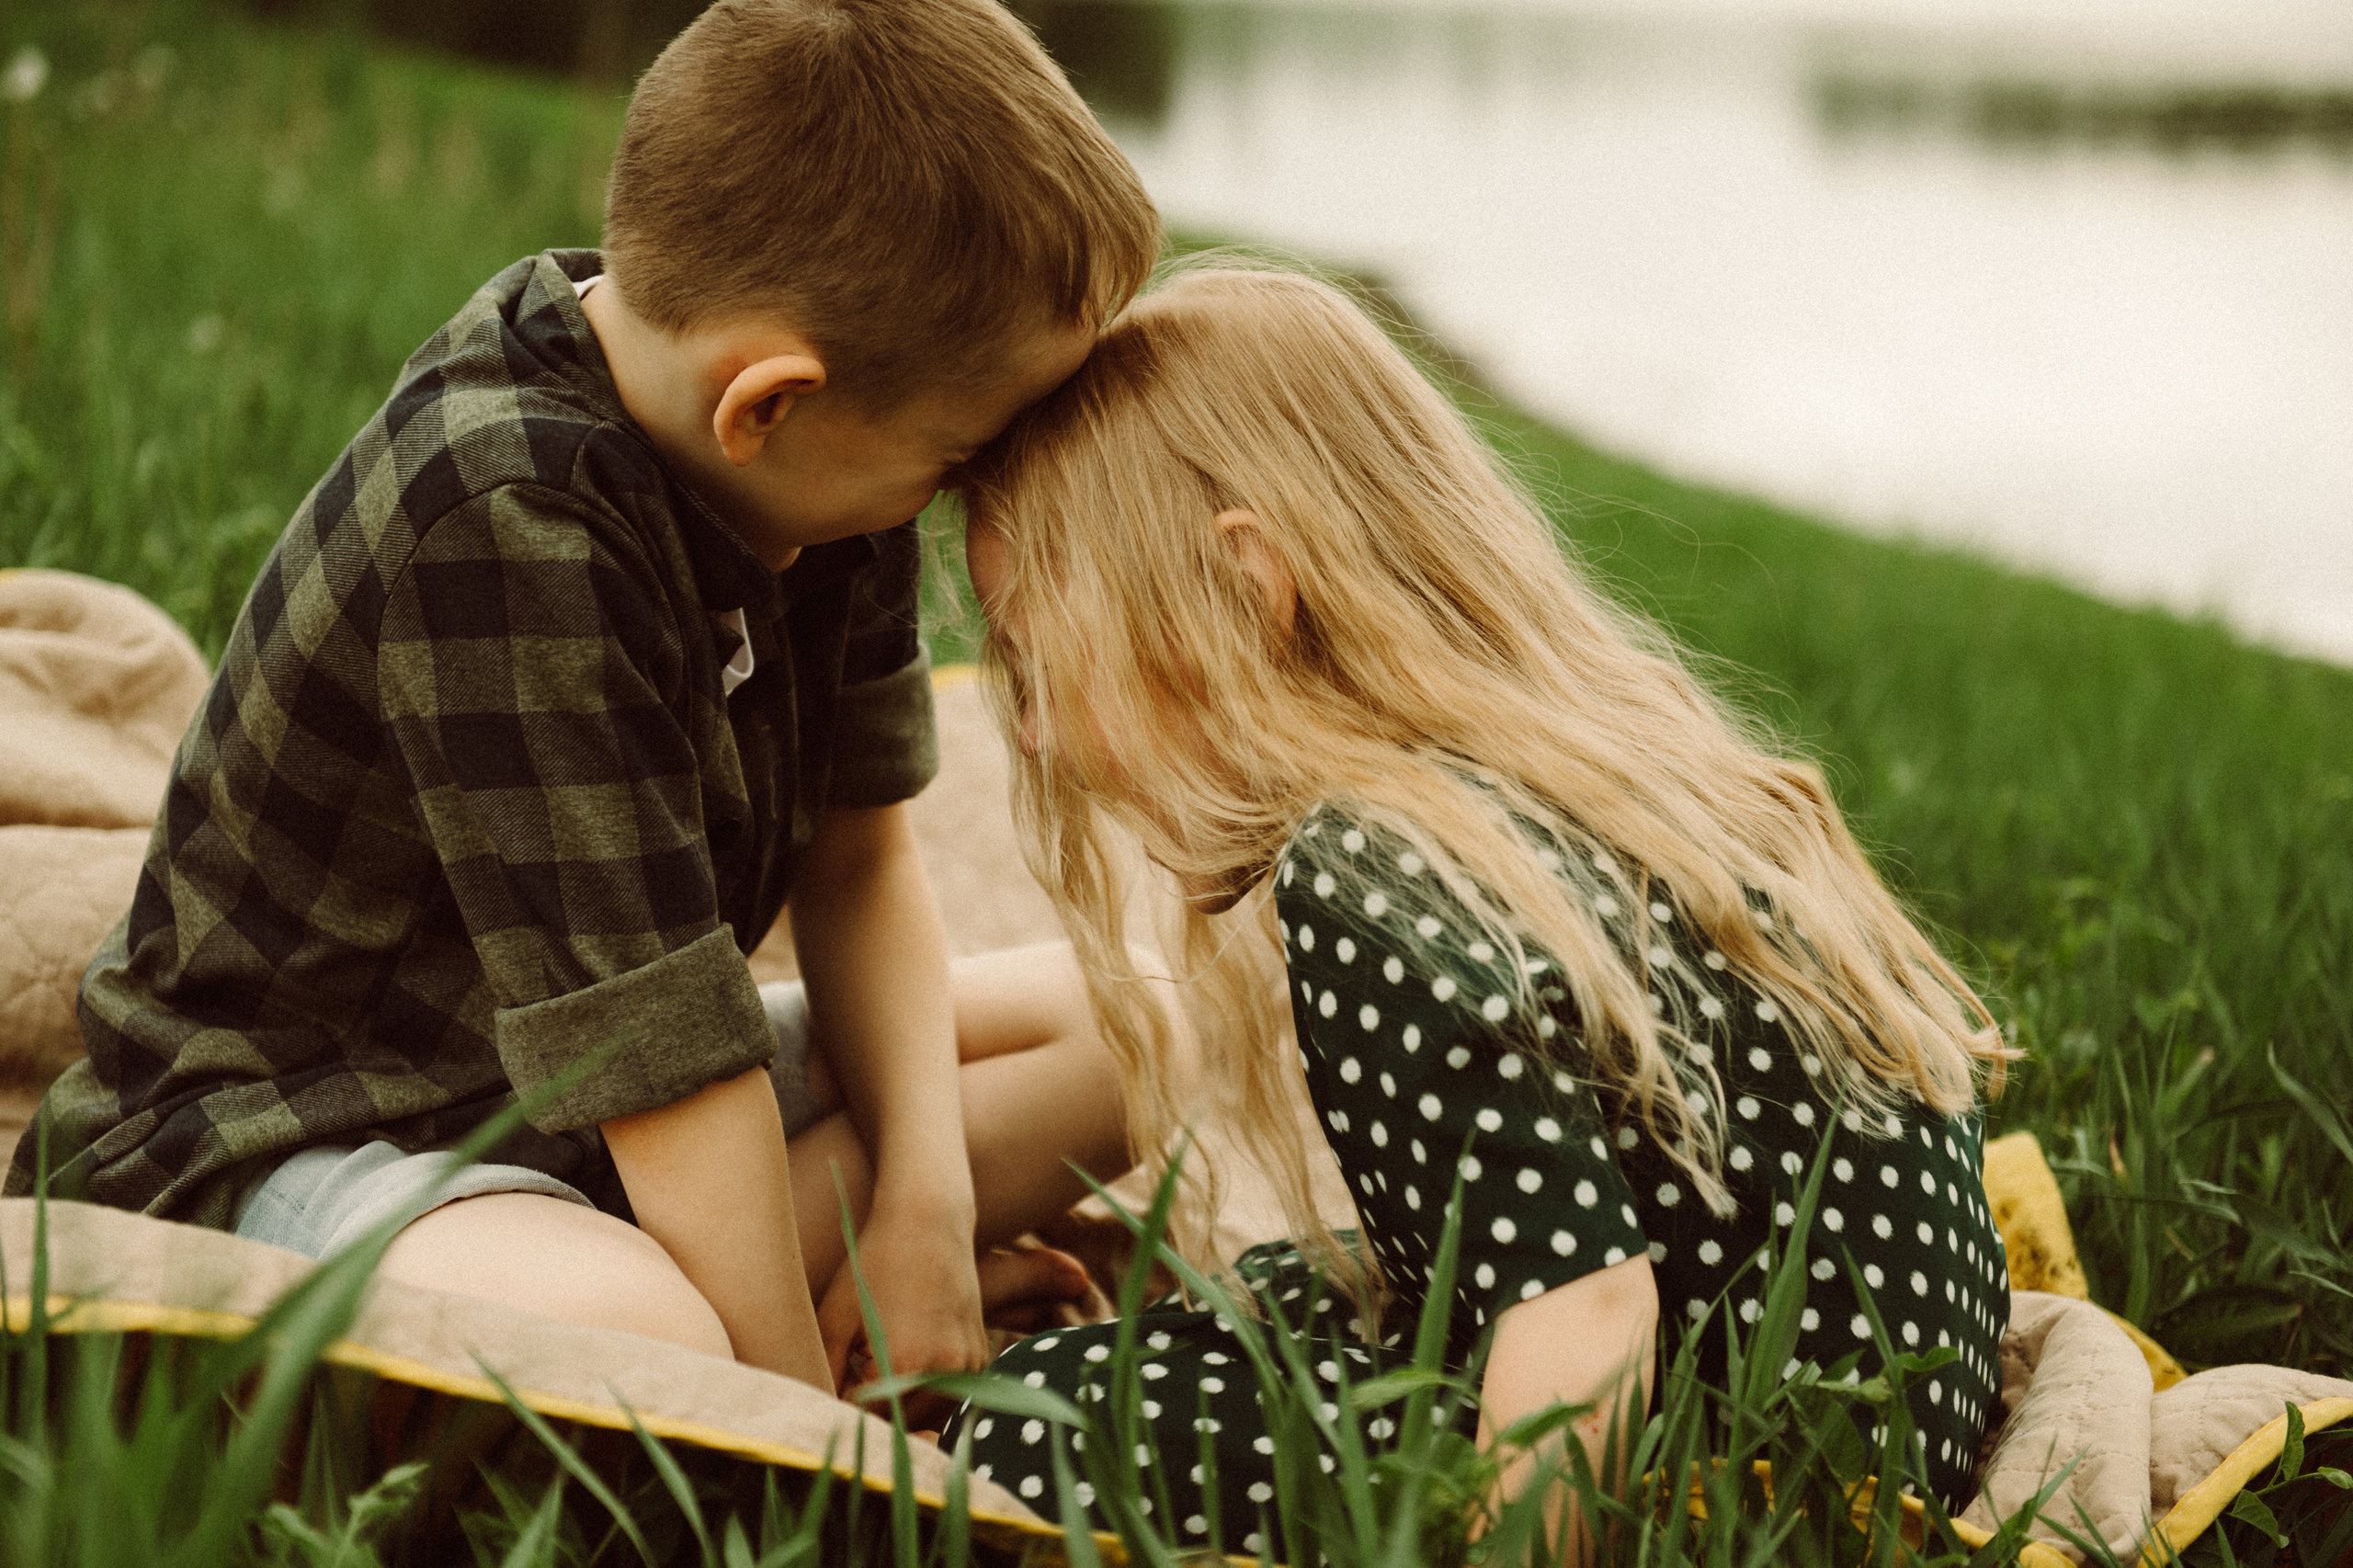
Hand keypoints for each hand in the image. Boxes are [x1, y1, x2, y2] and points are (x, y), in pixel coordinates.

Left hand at [819, 1206, 989, 1424]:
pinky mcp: (981, 1355)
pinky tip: (905, 1358)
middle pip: (901, 1425)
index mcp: (907, 1363)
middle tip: (851, 1377)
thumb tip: (819, 1415)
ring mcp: (970, 1364)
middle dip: (874, 1412)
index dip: (844, 1413)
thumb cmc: (875, 1260)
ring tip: (876, 1366)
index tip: (832, 1394)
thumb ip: (824, 1374)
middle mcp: (946, 1370)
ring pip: (927, 1417)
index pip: (868, 1422)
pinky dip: (925, 1392)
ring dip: (902, 1407)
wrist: (931, 1218)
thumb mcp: (837, 1317)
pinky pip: (949, 1396)